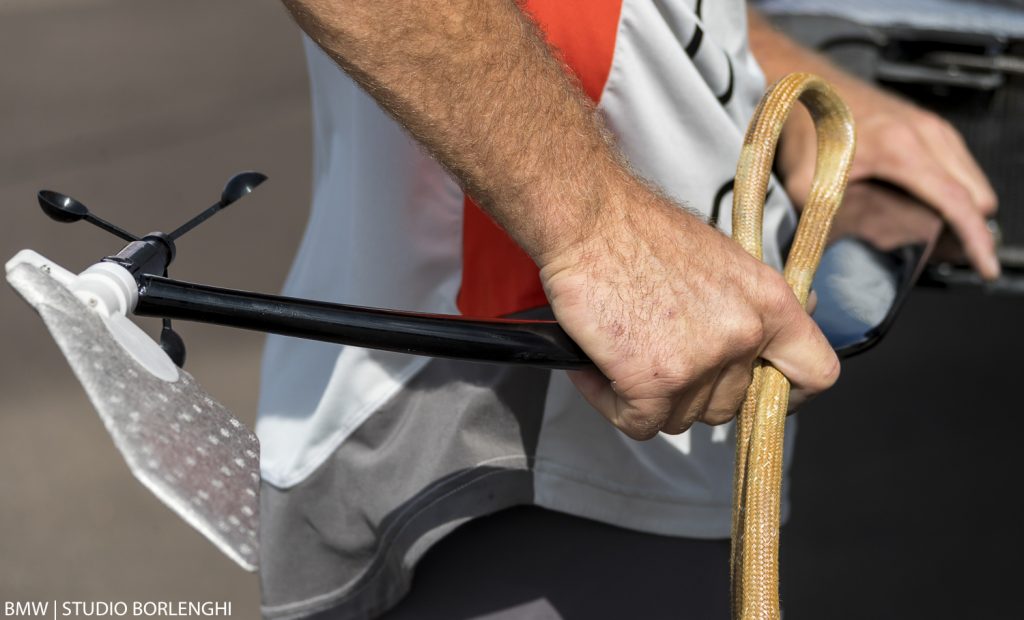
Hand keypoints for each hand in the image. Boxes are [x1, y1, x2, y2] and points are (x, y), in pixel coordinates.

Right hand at [538, 178, 838, 438]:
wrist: (590, 218)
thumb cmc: (642, 231)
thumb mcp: (722, 260)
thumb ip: (747, 305)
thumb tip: (770, 335)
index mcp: (769, 303)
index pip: (816, 373)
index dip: (787, 396)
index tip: (761, 396)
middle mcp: (744, 335)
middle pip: (728, 406)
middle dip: (691, 392)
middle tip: (654, 357)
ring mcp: (701, 362)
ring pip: (680, 418)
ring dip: (647, 397)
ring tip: (620, 354)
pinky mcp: (655, 383)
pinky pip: (638, 423)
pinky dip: (612, 403)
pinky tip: (596, 370)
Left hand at [778, 83, 999, 278]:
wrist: (806, 85)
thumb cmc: (806, 128)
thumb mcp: (804, 185)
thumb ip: (824, 223)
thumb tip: (829, 260)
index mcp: (901, 148)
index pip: (957, 201)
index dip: (975, 240)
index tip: (985, 267)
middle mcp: (926, 133)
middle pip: (977, 195)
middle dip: (970, 229)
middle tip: (943, 254)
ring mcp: (931, 126)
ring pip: (974, 180)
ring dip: (965, 210)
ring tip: (937, 235)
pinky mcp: (929, 125)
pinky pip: (961, 165)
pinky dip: (956, 190)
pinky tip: (931, 206)